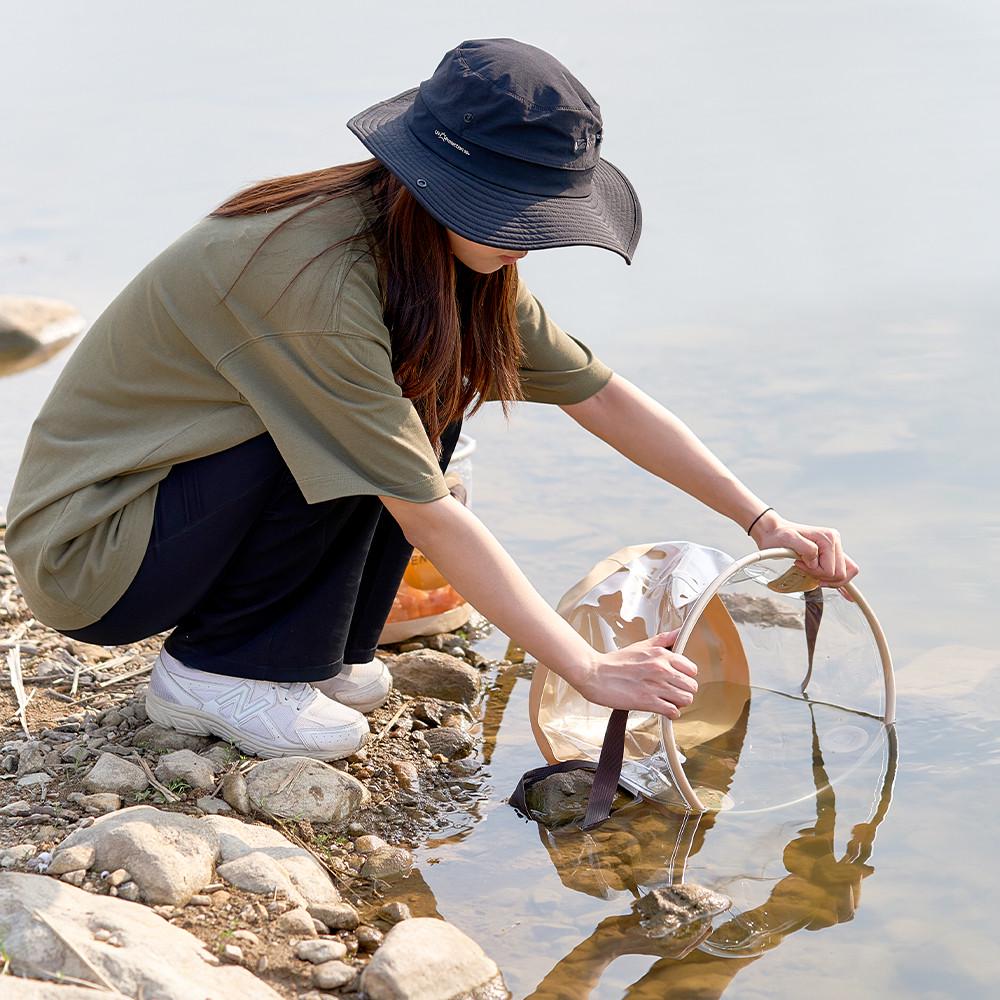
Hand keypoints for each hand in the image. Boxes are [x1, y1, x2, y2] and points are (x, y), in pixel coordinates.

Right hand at [571, 629, 698, 718]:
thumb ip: (663, 640)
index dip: (686, 676)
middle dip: (684, 690)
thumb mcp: (641, 645)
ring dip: (679, 703)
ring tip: (670, 701)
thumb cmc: (615, 662)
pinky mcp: (648, 702)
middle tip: (675, 691)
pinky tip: (663, 709)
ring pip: (686, 699)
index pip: (691, 669)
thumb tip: (678, 632)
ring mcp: (655, 686)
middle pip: (691, 686)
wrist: (595, 674)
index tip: (679, 679)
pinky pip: (673, 711)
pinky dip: (671, 713)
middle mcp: (661, 669)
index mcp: (661, 655)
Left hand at [749, 510, 858, 588]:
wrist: (774, 531)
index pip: (832, 570)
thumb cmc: (779, 535)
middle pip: (841, 574)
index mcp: (829, 538)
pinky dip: (843, 583)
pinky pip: (844, 571)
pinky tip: (847, 596)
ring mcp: (834, 547)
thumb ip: (806, 548)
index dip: (816, 573)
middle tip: (805, 570)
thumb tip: (815, 561)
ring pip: (844, 574)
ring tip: (810, 572)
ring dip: (827, 579)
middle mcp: (835, 541)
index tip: (799, 565)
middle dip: (822, 577)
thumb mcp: (789, 539)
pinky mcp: (830, 554)